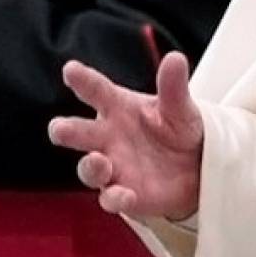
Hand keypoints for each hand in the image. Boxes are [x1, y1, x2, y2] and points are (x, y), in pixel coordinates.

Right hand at [48, 52, 204, 219]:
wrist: (197, 168)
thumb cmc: (180, 129)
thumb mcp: (181, 107)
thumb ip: (173, 87)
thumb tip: (175, 58)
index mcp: (118, 107)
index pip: (96, 90)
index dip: (82, 80)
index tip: (70, 70)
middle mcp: (108, 136)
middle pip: (79, 132)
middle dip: (67, 130)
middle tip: (58, 129)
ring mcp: (112, 166)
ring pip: (89, 168)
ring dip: (90, 166)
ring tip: (100, 162)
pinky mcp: (122, 193)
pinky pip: (111, 198)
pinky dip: (116, 197)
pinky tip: (126, 195)